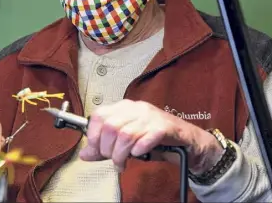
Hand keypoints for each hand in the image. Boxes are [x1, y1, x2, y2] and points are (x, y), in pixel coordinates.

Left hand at [79, 100, 223, 172]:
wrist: (186, 140)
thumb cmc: (153, 139)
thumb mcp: (125, 142)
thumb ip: (104, 147)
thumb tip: (84, 154)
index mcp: (124, 107)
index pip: (99, 115)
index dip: (92, 135)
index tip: (95, 150)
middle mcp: (136, 108)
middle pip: (111, 127)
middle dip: (107, 149)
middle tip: (113, 160)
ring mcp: (150, 116)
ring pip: (125, 135)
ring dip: (121, 155)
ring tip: (122, 163)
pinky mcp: (164, 127)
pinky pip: (145, 138)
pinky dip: (138, 150)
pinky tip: (138, 155)